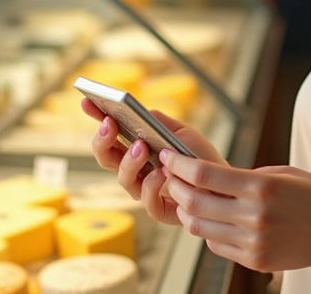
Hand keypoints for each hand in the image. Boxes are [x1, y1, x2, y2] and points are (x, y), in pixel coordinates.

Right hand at [81, 97, 226, 225]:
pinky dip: (152, 185)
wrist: (224, 185)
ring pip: (123, 179)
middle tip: (109, 124)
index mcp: (137, 150)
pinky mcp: (159, 209)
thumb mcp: (182, 132)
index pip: (110, 135)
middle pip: (106, 157)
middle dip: (103, 141)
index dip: (96, 119)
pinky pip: (146, 201)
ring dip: (129, 161)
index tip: (87, 101)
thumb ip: (160, 122)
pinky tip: (163, 173)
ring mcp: (144, 190)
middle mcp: (135, 171)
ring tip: (141, 146)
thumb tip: (139, 111)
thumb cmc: (200, 158)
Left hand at [160, 151, 310, 272]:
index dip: (179, 165)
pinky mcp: (255, 260)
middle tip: (171, 177)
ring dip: (186, 211)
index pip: (204, 175)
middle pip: (194, 202)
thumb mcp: (282, 173)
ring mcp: (253, 242)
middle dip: (175, 187)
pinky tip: (212, 219)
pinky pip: (217, 246)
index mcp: (261, 187)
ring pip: (199, 228)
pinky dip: (207, 231)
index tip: (168, 156)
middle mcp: (254, 216)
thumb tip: (211, 175)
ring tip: (186, 199)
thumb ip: (246, 175)